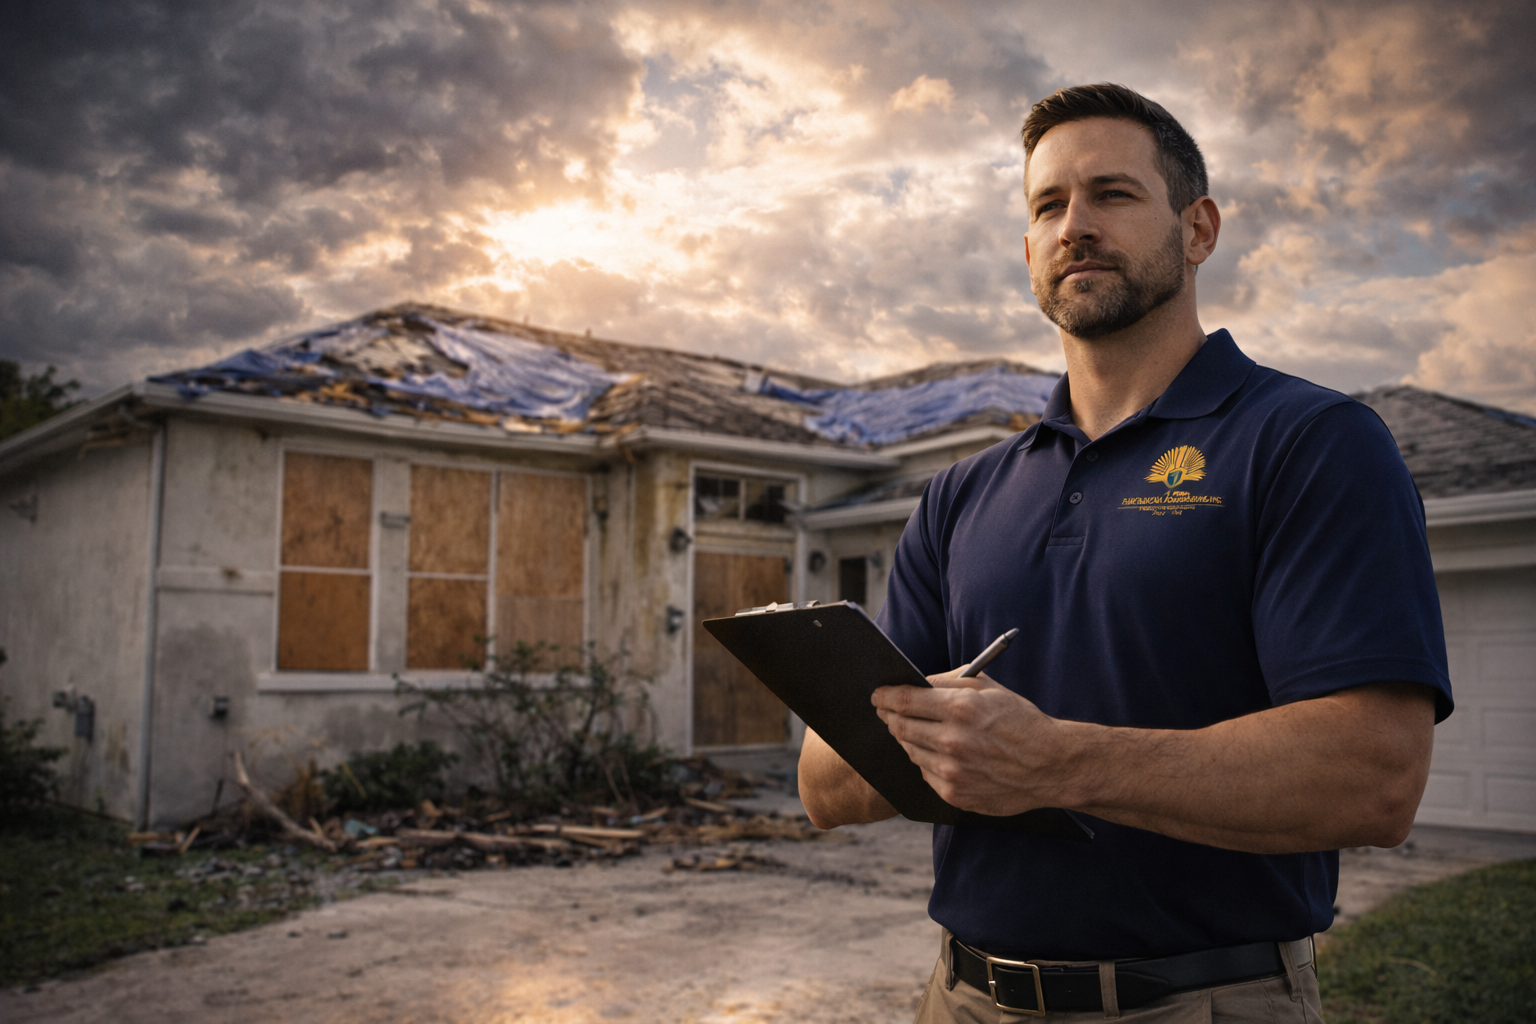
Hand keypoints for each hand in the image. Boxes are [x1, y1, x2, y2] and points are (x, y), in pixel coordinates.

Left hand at [871, 669, 1067, 815]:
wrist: (1050, 765)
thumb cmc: (1021, 721)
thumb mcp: (987, 688)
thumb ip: (948, 682)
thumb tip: (915, 682)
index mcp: (960, 709)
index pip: (904, 701)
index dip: (885, 697)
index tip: (878, 695)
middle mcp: (952, 742)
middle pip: (900, 727)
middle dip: (890, 717)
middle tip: (887, 712)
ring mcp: (952, 772)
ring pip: (910, 751)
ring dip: (907, 739)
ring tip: (913, 730)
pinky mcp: (955, 794)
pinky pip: (926, 773)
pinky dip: (926, 761)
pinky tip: (937, 753)